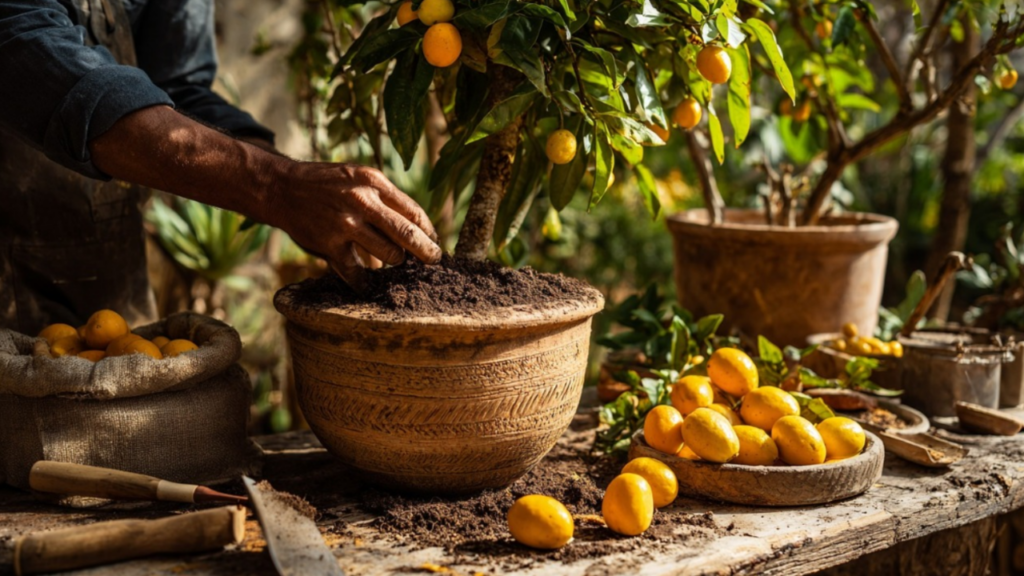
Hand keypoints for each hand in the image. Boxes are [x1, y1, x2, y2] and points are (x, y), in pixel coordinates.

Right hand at [270, 162, 441, 290]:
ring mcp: (345, 225)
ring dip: (396, 263)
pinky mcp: (329, 245)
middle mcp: (362, 201)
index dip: (428, 230)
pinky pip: (357, 273)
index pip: (414, 211)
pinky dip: (365, 282)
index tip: (434, 241)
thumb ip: (385, 197)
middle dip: (427, 252)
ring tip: (394, 263)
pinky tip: (368, 284)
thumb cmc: (327, 184)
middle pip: (407, 234)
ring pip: (389, 255)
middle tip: (433, 261)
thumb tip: (416, 226)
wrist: (282, 188)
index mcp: (373, 182)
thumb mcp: (358, 176)